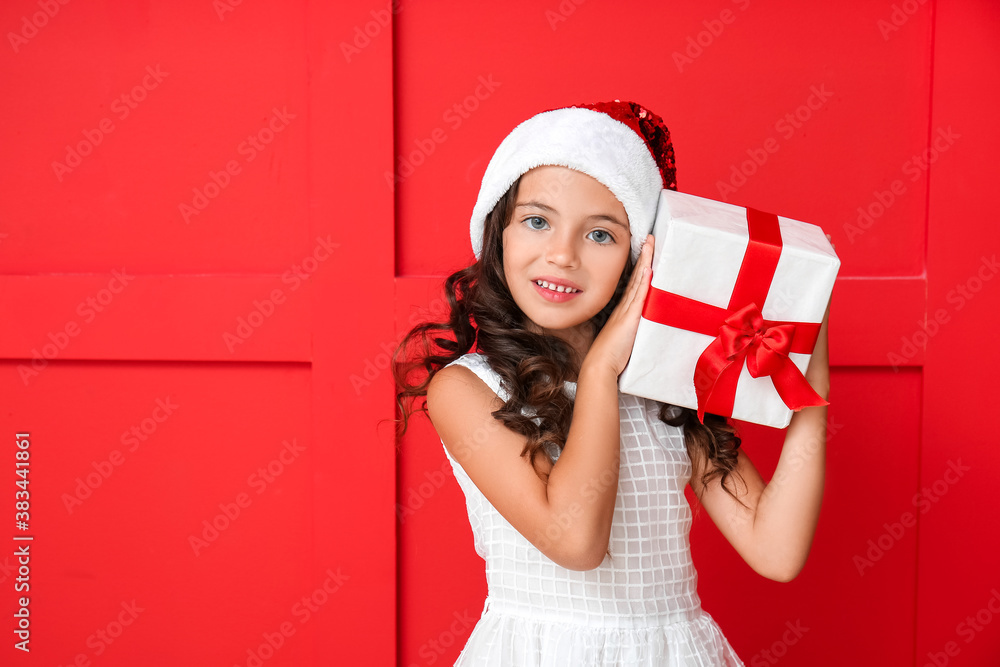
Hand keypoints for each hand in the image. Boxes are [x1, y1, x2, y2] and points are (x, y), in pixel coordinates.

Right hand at [583, 234, 654, 375]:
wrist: (599, 366)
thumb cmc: (608, 358)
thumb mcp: (620, 340)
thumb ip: (627, 331)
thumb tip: (632, 329)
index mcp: (622, 312)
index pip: (633, 284)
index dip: (640, 268)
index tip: (645, 252)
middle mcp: (624, 307)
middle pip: (636, 277)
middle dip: (643, 257)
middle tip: (649, 239)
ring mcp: (627, 311)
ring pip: (638, 281)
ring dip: (645, 262)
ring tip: (651, 244)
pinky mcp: (630, 319)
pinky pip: (639, 296)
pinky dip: (643, 281)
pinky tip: (648, 268)